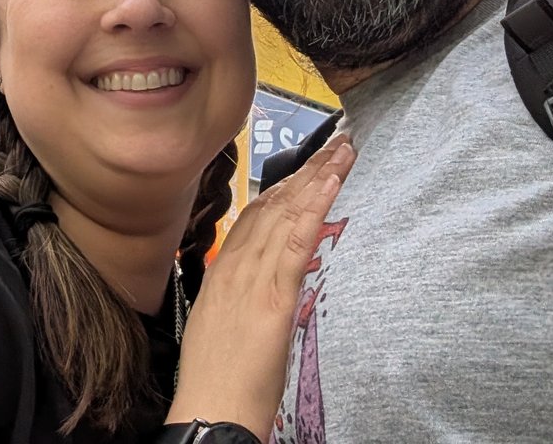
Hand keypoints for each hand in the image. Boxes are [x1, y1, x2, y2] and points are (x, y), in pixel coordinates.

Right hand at [168, 132, 355, 434]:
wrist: (210, 410)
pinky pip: (295, 242)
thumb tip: (261, 283)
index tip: (308, 162)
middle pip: (274, 204)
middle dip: (306, 170)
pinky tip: (331, 183)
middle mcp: (235, 265)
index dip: (285, 184)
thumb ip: (241, 294)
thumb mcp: (222, 324)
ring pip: (287, 214)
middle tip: (336, 142)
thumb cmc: (217, 378)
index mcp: (224, 271)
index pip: (256, 214)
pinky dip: (314, 207)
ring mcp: (252, 277)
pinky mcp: (271, 296)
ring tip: (343, 150)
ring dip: (317, 177)